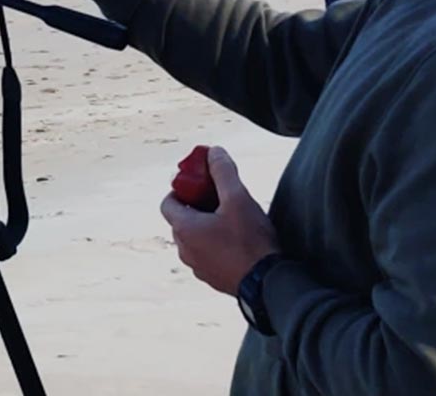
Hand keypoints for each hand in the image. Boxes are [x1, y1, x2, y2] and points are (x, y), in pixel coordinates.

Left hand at [160, 147, 278, 295]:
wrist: (268, 284)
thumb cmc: (250, 240)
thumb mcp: (237, 197)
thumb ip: (222, 171)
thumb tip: (213, 152)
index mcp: (184, 229)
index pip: (167, 202)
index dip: (182, 188)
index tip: (200, 183)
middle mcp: (185, 250)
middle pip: (181, 219)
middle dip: (196, 204)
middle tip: (219, 196)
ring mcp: (198, 267)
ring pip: (194, 237)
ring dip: (206, 224)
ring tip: (231, 217)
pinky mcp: (213, 278)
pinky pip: (206, 253)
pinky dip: (214, 242)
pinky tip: (238, 238)